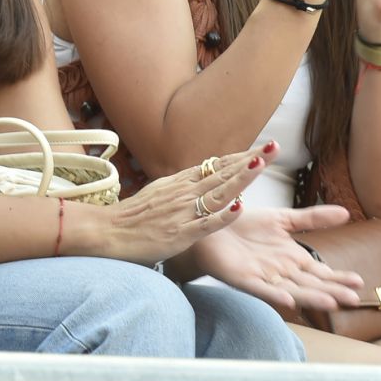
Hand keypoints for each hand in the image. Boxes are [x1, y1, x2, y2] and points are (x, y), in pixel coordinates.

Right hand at [71, 142, 277, 264]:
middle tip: (275, 147)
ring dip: (240, 179)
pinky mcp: (178, 233)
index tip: (264, 148)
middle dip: (250, 160)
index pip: (217, 165)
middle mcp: (183, 192)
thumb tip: (202, 177)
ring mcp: (181, 211)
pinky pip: (205, 223)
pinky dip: (223, 215)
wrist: (105, 232)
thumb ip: (181, 186)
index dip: (242, 157)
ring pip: (217, 192)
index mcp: (179, 182)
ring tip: (260, 165)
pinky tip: (239, 208)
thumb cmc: (132, 217)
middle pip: (223, 173)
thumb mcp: (158, 193)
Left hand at [185, 206, 364, 312]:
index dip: (339, 277)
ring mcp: (263, 277)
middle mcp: (281, 272)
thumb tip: (346, 213)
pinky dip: (275, 296)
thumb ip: (313, 218)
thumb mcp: (283, 219)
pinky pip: (260, 289)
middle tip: (353, 298)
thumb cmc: (246, 225)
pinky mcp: (242, 278)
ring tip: (331, 302)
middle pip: (311, 284)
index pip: (321, 271)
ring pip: (291, 290)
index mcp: (292, 259)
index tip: (359, 281)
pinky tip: (288, 302)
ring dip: (311, 297)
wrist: (213, 223)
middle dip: (331, 291)